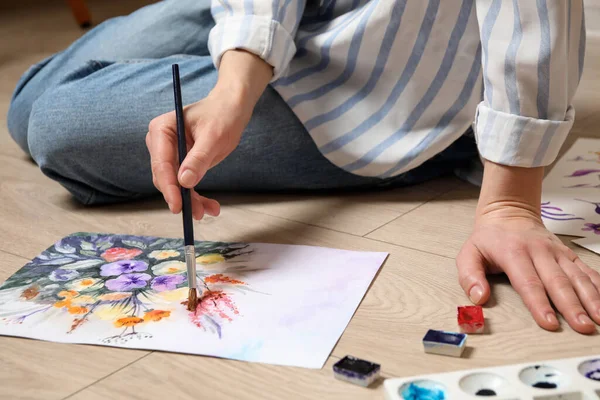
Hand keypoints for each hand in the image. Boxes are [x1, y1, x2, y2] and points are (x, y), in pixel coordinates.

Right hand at [146, 50, 272, 218]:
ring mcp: (169, 153)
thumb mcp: (214, 137)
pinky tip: (210, 206)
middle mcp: (160, 142)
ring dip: (190, 200)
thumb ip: (199, 158)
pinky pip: (184, 184)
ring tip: (208, 211)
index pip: (161, 163)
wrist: (232, 109)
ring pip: (174, 185)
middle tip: (197, 213)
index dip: (169, 186)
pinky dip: (196, 196)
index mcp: (162, 129)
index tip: (177, 205)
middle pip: (165, 177)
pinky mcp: (180, 162)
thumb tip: (184, 182)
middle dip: (181, 196)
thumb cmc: (223, 115)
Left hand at [457, 163, 599, 333]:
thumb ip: (470, 276)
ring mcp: (557, 252)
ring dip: (591, 298)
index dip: (539, 303)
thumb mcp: (469, 253)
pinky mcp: (568, 254)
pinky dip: (599, 286)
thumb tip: (479, 298)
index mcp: (514, 254)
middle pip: (558, 282)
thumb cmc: (488, 238)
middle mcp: (539, 252)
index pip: (528, 282)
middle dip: (571, 306)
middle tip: (583, 327)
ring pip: (577, 276)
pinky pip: (587, 270)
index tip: (549, 323)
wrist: (508, 212)